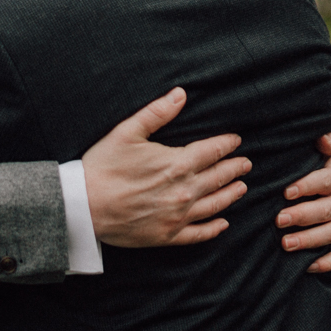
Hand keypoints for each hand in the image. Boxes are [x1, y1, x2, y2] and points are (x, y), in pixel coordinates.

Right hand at [82, 87, 251, 247]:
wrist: (83, 206)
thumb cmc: (103, 165)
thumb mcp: (128, 131)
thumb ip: (158, 112)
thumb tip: (181, 93)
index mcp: (176, 163)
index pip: (212, 152)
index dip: (227, 145)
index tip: (236, 141)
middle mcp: (183, 191)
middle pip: (218, 178)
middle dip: (234, 169)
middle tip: (246, 164)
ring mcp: (177, 216)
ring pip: (214, 205)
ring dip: (230, 195)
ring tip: (242, 188)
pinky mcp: (167, 236)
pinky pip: (198, 234)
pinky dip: (214, 228)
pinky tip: (223, 224)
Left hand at [277, 133, 330, 273]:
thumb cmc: (326, 171)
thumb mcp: (329, 155)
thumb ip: (328, 144)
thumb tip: (322, 136)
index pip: (327, 181)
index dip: (308, 186)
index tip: (286, 192)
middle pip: (326, 210)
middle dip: (302, 215)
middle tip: (278, 219)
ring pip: (330, 234)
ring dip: (308, 240)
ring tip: (285, 243)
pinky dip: (325, 263)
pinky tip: (307, 265)